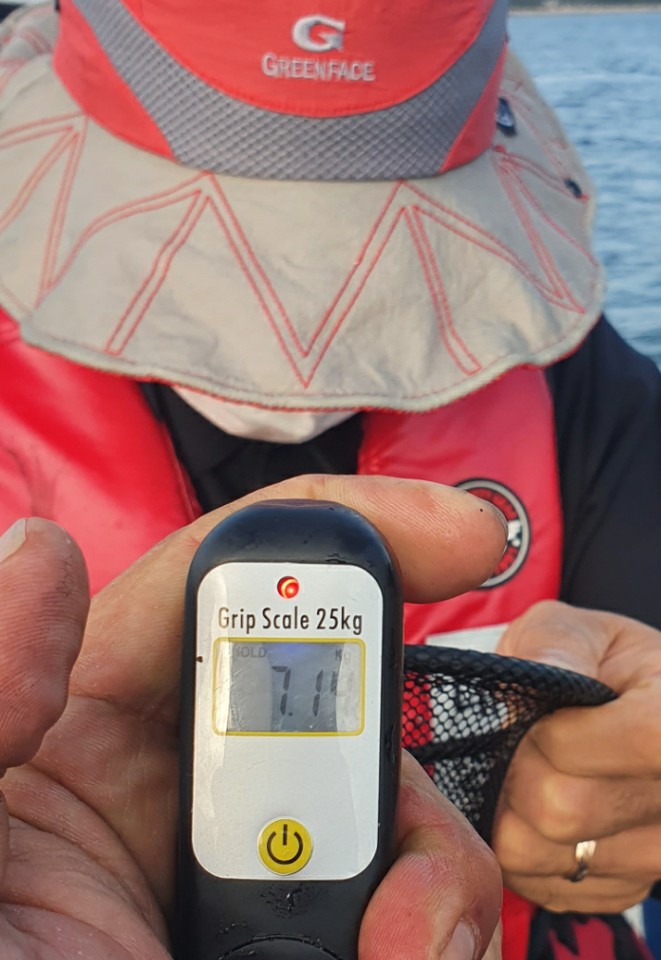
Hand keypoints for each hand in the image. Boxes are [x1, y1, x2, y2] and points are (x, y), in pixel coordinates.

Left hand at [0, 475, 505, 959]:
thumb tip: (44, 552)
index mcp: (85, 724)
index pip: (222, 581)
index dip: (337, 531)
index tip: (455, 539)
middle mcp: (181, 782)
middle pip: (332, 694)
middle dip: (394, 731)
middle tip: (403, 823)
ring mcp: (256, 871)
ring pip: (388, 806)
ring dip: (425, 861)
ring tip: (407, 945)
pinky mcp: (315, 939)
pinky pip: (409, 906)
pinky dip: (433, 928)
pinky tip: (412, 958)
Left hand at [493, 600, 660, 913]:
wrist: (618, 710)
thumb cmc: (595, 662)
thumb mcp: (575, 630)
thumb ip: (554, 644)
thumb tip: (536, 680)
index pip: (643, 740)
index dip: (567, 734)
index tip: (546, 718)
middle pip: (566, 807)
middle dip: (520, 767)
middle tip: (524, 741)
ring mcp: (659, 854)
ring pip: (544, 852)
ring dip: (512, 808)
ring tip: (533, 769)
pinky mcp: (625, 888)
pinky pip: (539, 881)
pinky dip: (523, 844)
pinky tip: (541, 805)